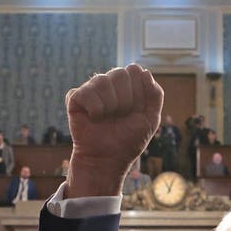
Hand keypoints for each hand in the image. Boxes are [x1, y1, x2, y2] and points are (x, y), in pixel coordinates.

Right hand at [65, 64, 163, 197]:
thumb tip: (145, 71)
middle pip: (120, 73)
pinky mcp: (75, 98)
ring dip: (110, 105)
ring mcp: (91, 90)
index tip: (136, 110)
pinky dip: (94, 109)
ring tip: (107, 119)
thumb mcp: (150, 119)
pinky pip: (85, 92)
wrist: (108, 159)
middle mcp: (109, 84)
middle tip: (121, 116)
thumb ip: (155, 95)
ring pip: (102, 81)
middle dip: (126, 99)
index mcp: (127, 85)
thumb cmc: (128, 140)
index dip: (138, 92)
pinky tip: (93, 119)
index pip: (134, 70)